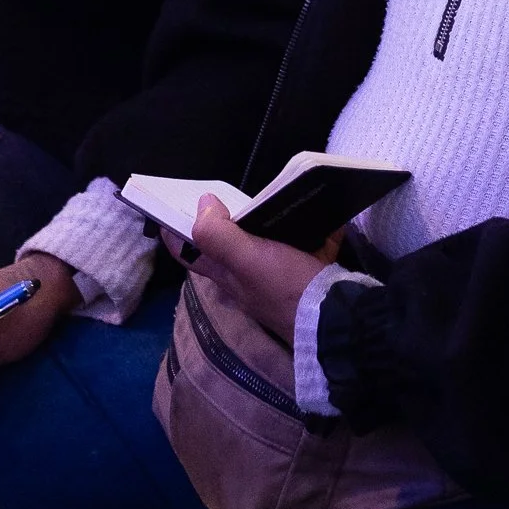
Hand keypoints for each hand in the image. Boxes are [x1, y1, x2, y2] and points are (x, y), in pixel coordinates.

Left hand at [184, 197, 332, 349]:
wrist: (338, 319)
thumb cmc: (285, 288)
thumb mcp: (247, 261)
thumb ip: (220, 235)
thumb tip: (203, 203)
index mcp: (227, 274)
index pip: (190, 254)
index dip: (175, 233)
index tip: (170, 204)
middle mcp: (249, 278)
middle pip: (230, 244)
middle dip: (230, 218)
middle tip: (233, 189)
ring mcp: (280, 278)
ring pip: (271, 243)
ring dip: (276, 220)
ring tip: (281, 193)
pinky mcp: (309, 275)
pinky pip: (310, 246)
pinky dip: (318, 231)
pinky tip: (326, 214)